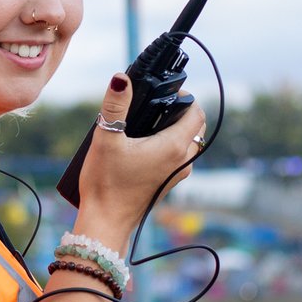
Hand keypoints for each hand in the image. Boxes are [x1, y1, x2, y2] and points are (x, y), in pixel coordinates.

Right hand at [75, 73, 204, 239]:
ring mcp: (176, 175)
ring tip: (146, 125)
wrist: (105, 223)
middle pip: (194, 128)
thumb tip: (121, 78)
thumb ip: (115, 105)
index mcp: (173, 147)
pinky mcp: (167, 184)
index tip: (165, 93)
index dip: (185, 98)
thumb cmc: (106, 184)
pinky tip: (142, 146)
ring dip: (174, 130)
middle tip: (153, 106)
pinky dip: (168, 146)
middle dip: (179, 113)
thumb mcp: (106, 139)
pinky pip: (178, 158)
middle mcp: (181, 162)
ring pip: (188, 144)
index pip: (197, 113)